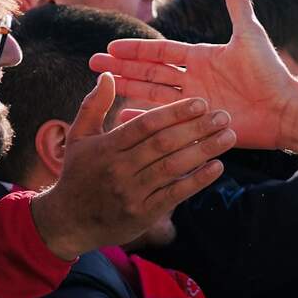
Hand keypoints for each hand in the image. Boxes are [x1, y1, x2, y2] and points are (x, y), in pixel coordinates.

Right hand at [30, 75, 235, 259]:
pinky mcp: (143, 213)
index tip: (201, 102)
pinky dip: (197, 180)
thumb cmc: (78, 173)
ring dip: (203, 151)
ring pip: (172, 167)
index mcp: (106, 147)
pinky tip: (217, 167)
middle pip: (163, 144)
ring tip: (228, 137)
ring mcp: (131, 192)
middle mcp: (119, 168)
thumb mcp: (79, 138)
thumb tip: (107, 76)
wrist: (69, 222)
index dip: (174, 112)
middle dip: (196, 128)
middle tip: (223, 116)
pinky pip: (174, 194)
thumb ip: (94, 106)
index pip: (144, 125)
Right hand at [89, 0, 297, 150]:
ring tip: (100, 85)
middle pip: (150, 73)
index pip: (161, 52)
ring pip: (152, 94)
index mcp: (202, 58)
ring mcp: (194, 103)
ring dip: (126, 89)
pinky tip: (120, 117)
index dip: (136, 50)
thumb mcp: (249, 34)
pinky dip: (144, 119)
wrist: (284, 109)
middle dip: (121, 68)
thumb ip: (237, 3)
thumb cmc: (270, 72)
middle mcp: (195, 80)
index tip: (110, 47)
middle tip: (92, 64)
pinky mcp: (197, 123)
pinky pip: (165, 120)